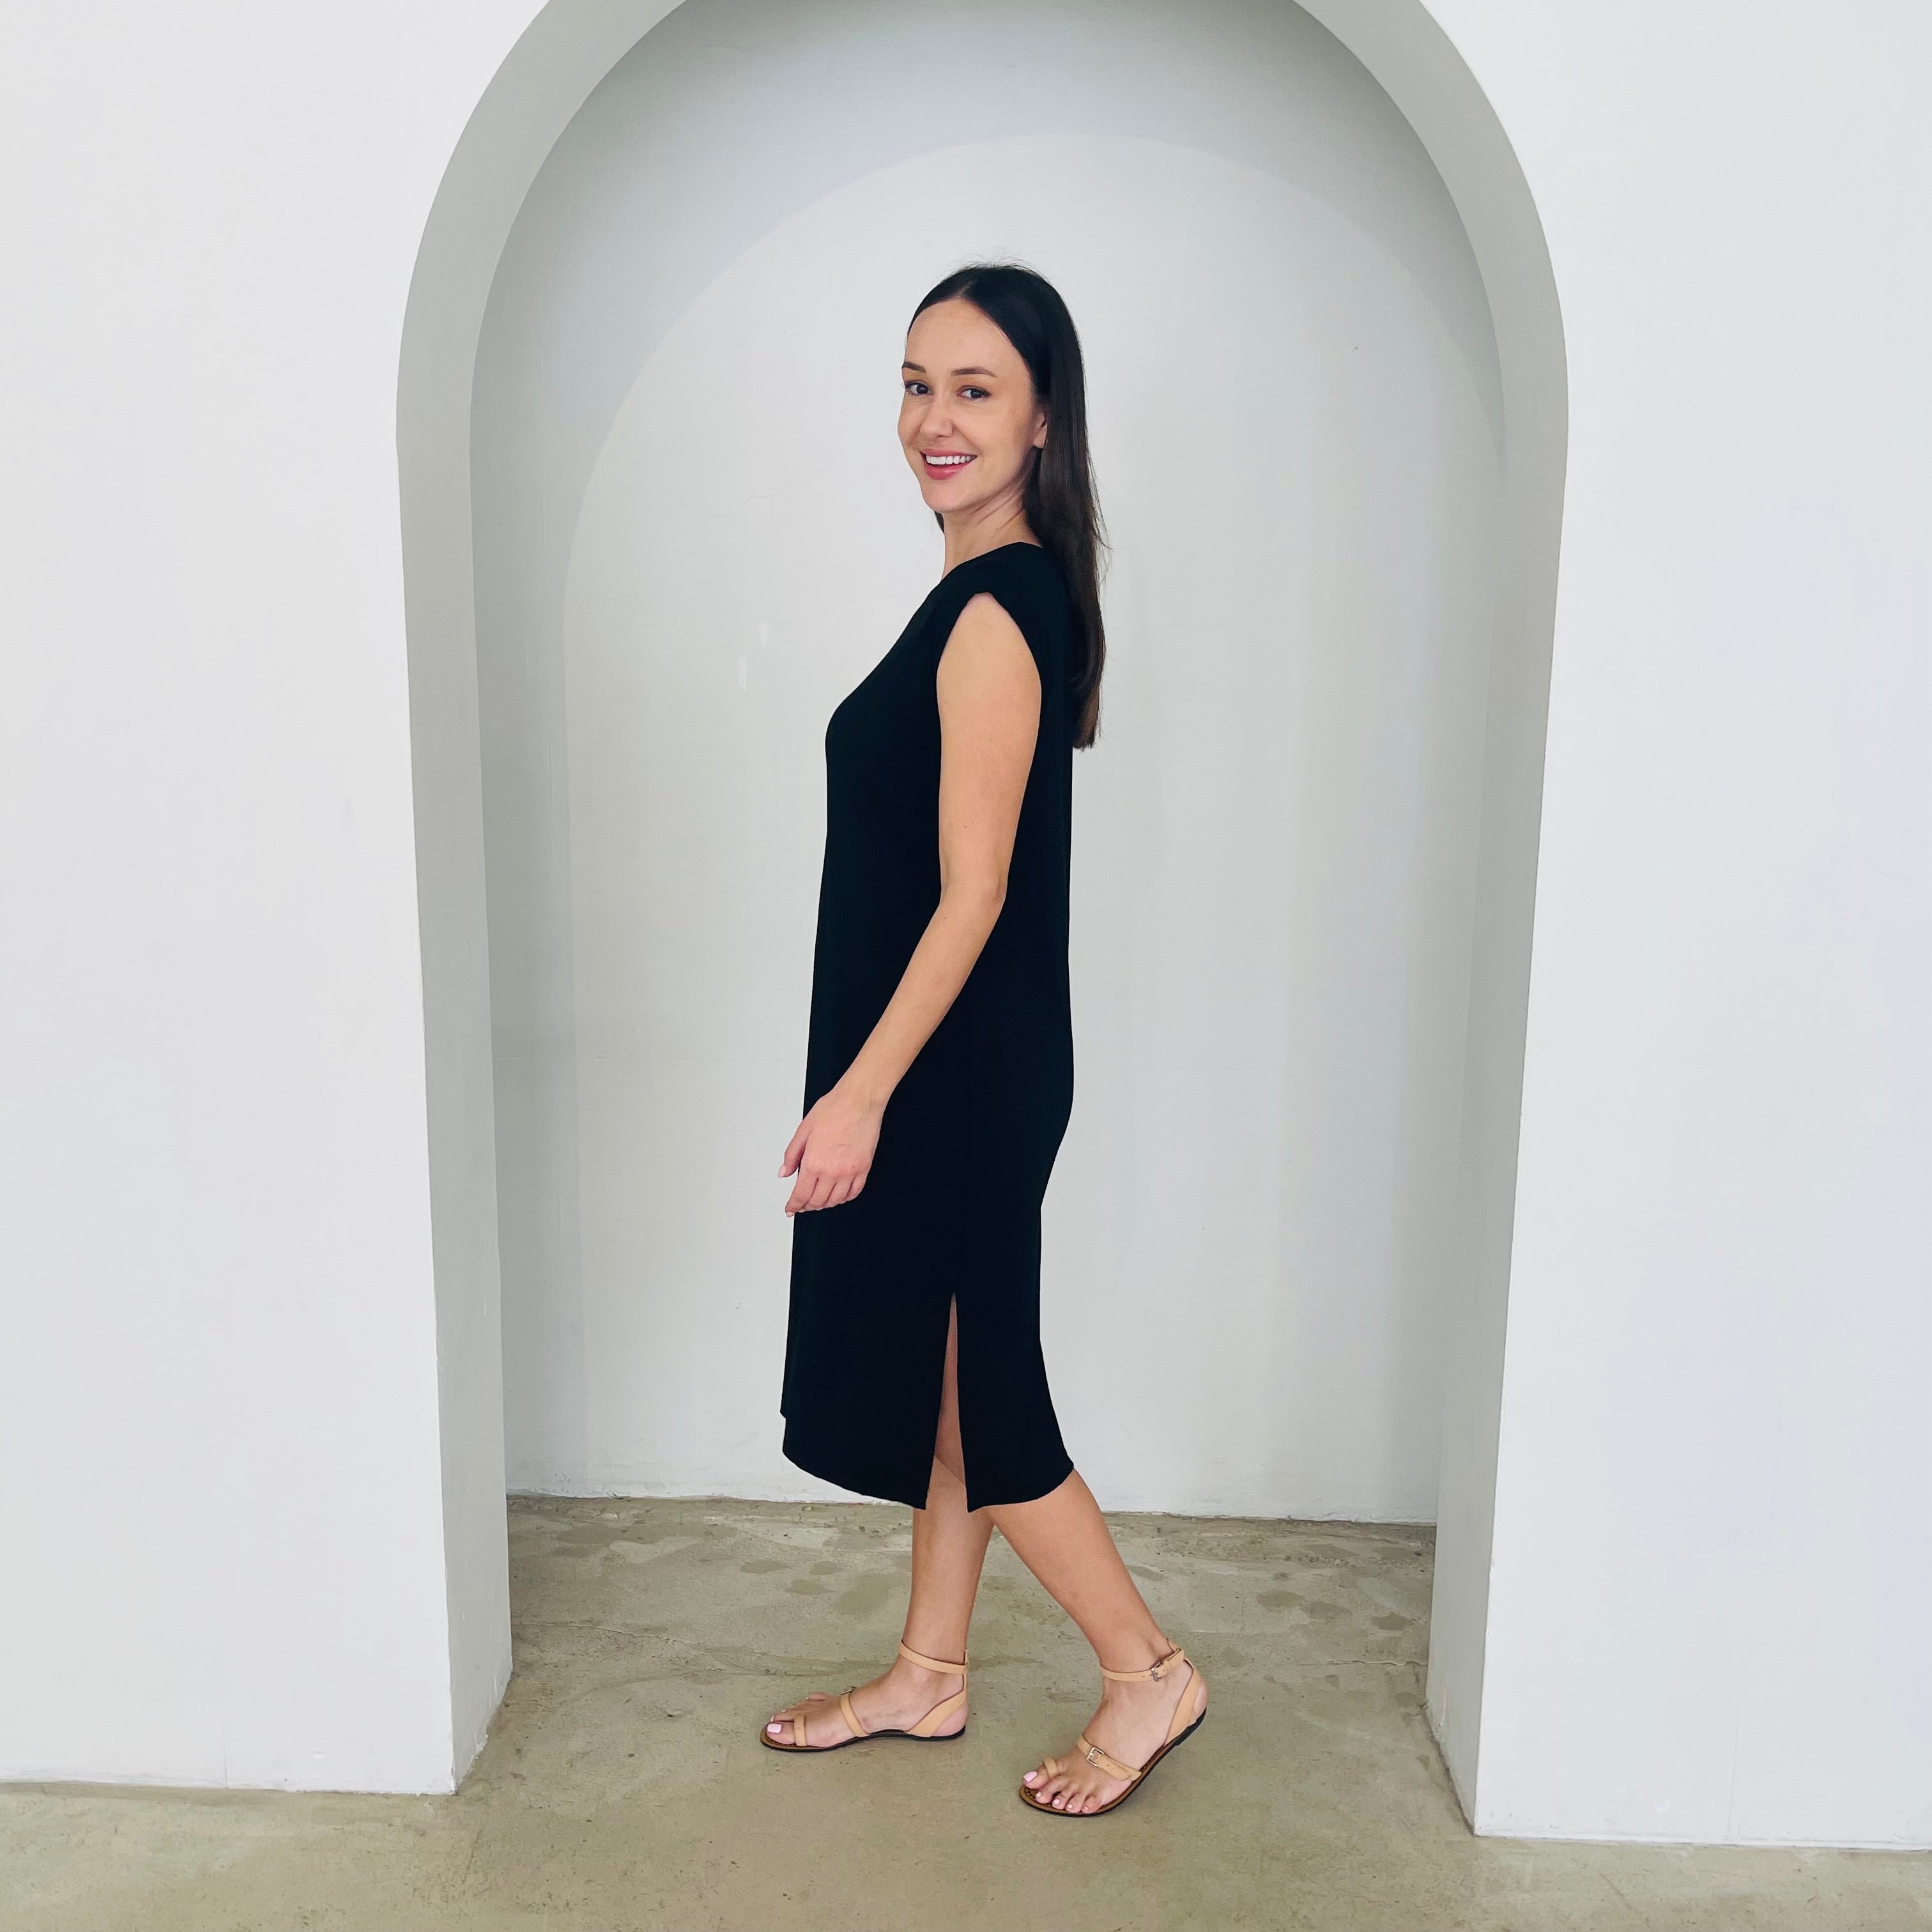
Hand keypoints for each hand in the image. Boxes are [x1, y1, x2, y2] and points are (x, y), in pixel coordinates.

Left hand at [779, 1082, 883, 1214]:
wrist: (859, 1100)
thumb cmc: (833, 1109)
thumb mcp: (803, 1130)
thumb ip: (791, 1155)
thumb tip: (784, 1172)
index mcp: (813, 1162)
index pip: (801, 1194)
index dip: (794, 1205)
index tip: (791, 1209)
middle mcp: (832, 1171)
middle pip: (817, 1201)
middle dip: (807, 1206)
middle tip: (802, 1205)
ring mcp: (850, 1172)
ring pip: (836, 1200)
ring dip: (825, 1204)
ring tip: (819, 1200)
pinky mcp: (864, 1168)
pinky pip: (854, 1192)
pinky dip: (844, 1198)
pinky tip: (838, 1195)